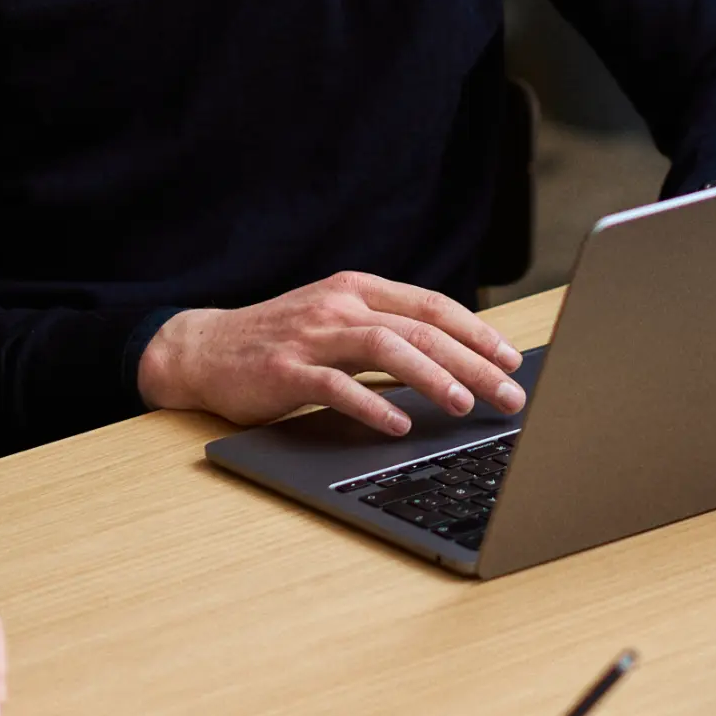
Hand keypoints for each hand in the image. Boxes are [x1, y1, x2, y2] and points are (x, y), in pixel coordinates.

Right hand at [139, 272, 526, 436]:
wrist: (204, 349)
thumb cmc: (280, 342)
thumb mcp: (336, 322)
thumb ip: (386, 331)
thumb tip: (455, 360)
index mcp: (357, 290)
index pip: (432, 306)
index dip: (478, 332)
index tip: (512, 360)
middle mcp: (339, 306)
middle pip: (421, 329)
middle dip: (473, 362)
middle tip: (508, 394)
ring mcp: (311, 336)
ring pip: (386, 347)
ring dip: (431, 376)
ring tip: (462, 403)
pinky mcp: (285, 371)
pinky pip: (336, 386)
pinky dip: (371, 406)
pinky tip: (398, 426)